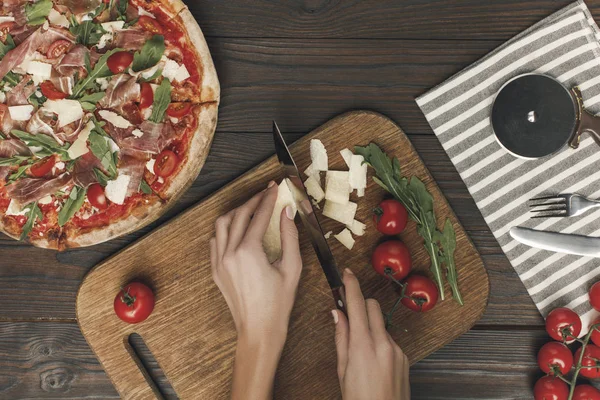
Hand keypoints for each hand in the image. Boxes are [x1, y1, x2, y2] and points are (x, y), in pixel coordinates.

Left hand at [210, 181, 301, 399]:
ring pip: (222, 225)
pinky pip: (215, 241)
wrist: (259, 330)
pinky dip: (225, 229)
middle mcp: (230, 253)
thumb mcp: (292, 267)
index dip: (268, 199)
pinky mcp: (215, 270)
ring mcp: (219, 262)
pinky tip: (237, 229)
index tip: (276, 189)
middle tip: (266, 194)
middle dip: (253, 201)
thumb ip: (289, 236)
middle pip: (239, 215)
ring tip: (252, 209)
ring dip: (237, 212)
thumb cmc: (278, 302)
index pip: (259, 215)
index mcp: (249, 251)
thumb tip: (288, 212)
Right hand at [333, 269, 409, 399]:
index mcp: (363, 346)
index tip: (347, 273)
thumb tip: (337, 314)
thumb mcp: (342, 369)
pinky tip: (373, 361)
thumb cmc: (359, 399)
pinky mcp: (405, 358)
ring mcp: (396, 350)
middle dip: (361, 305)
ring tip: (360, 350)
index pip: (357, 304)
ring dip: (370, 326)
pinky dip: (380, 342)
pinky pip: (390, 340)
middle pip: (373, 306)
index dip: (351, 285)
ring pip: (381, 324)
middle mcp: (383, 344)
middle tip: (349, 314)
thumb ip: (341, 338)